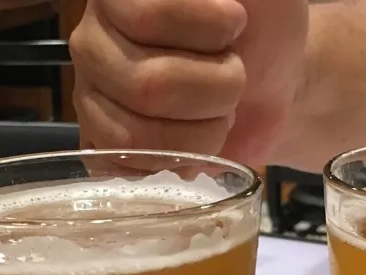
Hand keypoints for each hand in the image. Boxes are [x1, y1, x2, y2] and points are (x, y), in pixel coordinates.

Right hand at [70, 0, 307, 166]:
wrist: (274, 73)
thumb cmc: (262, 22)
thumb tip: (218, 1)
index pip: (147, 17)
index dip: (208, 29)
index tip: (236, 23)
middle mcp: (92, 39)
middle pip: (148, 86)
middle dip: (216, 87)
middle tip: (234, 73)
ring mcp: (90, 94)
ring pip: (138, 134)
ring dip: (204, 130)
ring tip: (221, 109)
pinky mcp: (102, 141)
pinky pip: (130, 166)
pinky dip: (181, 159)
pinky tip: (200, 136)